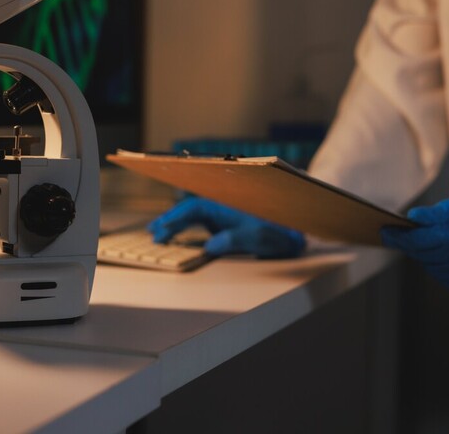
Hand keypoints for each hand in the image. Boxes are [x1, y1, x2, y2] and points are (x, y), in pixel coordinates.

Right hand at [147, 197, 305, 258]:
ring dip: (175, 223)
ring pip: (193, 213)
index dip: (176, 218)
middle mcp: (222, 202)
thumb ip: (234, 240)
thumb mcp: (258, 237)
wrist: (297, 228)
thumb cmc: (280, 230)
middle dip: (170, 220)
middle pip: (190, 209)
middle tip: (152, 233)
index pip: (195, 207)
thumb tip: (210, 245)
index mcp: (227, 202)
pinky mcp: (225, 219)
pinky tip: (176, 235)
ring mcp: (223, 210)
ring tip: (157, 233)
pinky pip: (200, 220)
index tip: (161, 229)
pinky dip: (186, 227)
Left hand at [381, 197, 448, 293]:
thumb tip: (410, 218)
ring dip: (424, 255)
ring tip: (424, 243)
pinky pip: (443, 276)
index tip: (385, 232)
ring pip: (431, 266)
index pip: (422, 240)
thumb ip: (432, 215)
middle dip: (410, 245)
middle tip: (396, 235)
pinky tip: (439, 255)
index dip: (400, 237)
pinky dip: (436, 266)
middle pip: (424, 254)